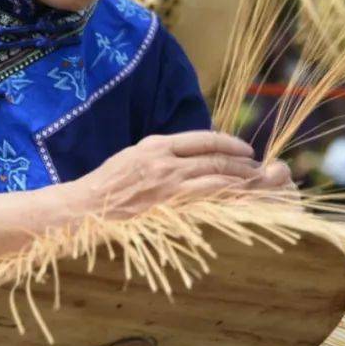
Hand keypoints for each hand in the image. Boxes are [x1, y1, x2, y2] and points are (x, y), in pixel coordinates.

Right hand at [69, 131, 292, 219]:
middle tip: (258, 167)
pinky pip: (206, 199)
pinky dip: (227, 196)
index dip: (229, 143)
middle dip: (242, 162)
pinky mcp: (168, 205)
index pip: (203, 138)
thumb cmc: (107, 184)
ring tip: (256, 182)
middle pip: (215, 157)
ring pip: (215, 177)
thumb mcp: (134, 156)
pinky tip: (239, 198)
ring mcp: (168, 183)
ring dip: (240, 179)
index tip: (244, 149)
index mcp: (156, 144)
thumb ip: (162, 154)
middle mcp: (165, 160)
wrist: (86, 208)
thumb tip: (191, 156)